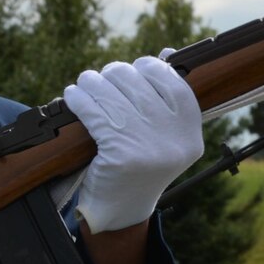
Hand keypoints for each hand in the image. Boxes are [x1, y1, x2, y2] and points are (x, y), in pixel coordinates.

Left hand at [63, 55, 204, 233]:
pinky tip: (72, 97)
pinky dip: (78, 99)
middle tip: (100, 80)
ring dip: (90, 82)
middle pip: (135, 81)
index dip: (145, 68)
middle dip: (112, 74)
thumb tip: (165, 53)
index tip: (130, 73)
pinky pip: (93, 111)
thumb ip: (166, 98)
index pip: (169, 78)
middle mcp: (175, 137)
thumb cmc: (140, 164)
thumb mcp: (165, 135)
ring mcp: (149, 146)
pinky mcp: (121, 154)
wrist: (122, 211)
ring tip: (84, 85)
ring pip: (110, 92)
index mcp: (190, 129)